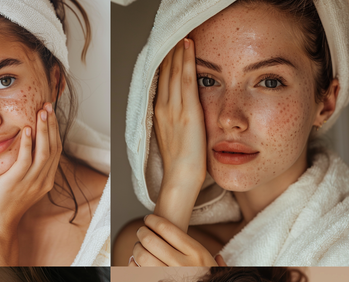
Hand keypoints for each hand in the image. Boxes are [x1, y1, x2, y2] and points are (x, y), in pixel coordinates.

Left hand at [0, 103, 61, 264]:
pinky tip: (27, 129)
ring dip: (43, 130)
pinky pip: (26, 160)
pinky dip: (28, 143)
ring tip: (40, 111)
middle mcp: (42, 181)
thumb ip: (27, 169)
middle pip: (53, 148)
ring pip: (43, 152)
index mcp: (46, 181)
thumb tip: (24, 149)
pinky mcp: (16, 182)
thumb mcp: (22, 185)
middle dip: (51, 125)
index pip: (55, 151)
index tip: (49, 114)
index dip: (54, 131)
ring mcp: (31, 182)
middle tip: (48, 106)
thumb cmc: (5, 204)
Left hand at [130, 214, 226, 266]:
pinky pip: (138, 271)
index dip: (153, 221)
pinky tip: (134, 260)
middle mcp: (182, 264)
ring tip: (139, 246)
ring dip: (136, 248)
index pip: (166, 228)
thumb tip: (214, 255)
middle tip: (141, 231)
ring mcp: (167, 277)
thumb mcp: (216, 269)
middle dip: (142, 232)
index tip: (148, 220)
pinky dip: (132, 263)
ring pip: (142, 255)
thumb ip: (213, 258)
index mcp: (196, 252)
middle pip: (150, 240)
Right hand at [154, 38, 206, 231]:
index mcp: (159, 116)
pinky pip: (186, 79)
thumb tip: (185, 116)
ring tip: (182, 36)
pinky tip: (189, 46)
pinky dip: (186, 60)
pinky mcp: (187, 111)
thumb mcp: (175, 140)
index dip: (166, 64)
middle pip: (166, 74)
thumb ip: (178, 124)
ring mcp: (174, 109)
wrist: (180, 179)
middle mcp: (163, 109)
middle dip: (170, 54)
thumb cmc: (181, 166)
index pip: (162, 83)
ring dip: (178, 52)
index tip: (170, 50)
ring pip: (174, 72)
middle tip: (175, 36)